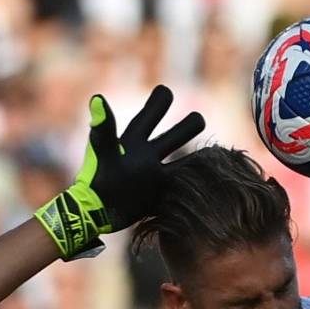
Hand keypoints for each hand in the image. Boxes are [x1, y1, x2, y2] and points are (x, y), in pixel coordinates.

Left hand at [35, 86, 205, 260]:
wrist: (95, 216)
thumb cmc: (96, 180)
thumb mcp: (103, 152)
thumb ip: (105, 129)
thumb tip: (96, 98)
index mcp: (135, 140)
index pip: (151, 112)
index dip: (160, 100)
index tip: (165, 93)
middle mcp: (147, 154)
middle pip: (176, 134)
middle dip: (189, 125)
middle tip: (197, 119)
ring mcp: (154, 175)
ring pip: (183, 160)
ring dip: (198, 156)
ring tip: (214, 152)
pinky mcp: (157, 195)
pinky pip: (181, 185)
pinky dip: (195, 181)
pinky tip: (210, 180)